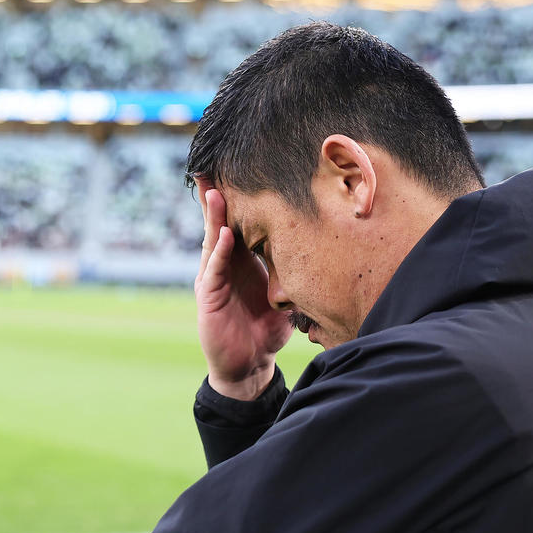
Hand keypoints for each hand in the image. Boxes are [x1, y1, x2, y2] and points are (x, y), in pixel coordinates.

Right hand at [194, 181, 292, 399]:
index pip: (236, 222)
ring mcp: (212, 279)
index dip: (236, 198)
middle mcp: (223, 265)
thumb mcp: (282, 294)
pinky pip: (214, 269)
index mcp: (240, 261)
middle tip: (210, 166)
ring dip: (213, 217)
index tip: (237, 169)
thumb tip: (324, 249)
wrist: (248, 367)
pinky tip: (224, 235)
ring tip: (214, 191)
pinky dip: (219, 252)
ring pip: (213, 241)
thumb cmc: (264, 331)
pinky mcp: (208, 297)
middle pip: (218, 223)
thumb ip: (291, 271)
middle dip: (214, 196)